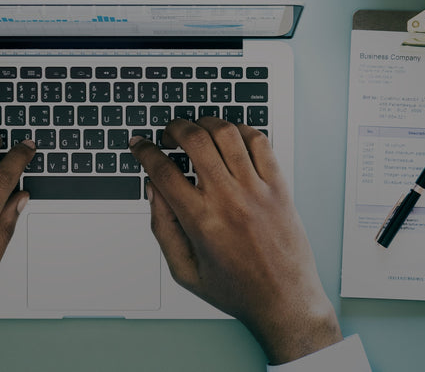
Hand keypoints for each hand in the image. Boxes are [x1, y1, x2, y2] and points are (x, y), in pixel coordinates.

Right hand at [129, 118, 341, 364]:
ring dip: (205, 123)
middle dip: (174, 128)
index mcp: (200, 221)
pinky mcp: (279, 187)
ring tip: (198, 130)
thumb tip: (152, 189)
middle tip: (169, 135)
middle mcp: (228, 199)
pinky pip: (260, 142)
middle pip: (194, 140)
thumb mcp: (184, 271)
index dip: (144, 151)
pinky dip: (241, 130)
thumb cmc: (237, 290)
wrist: (285, 301)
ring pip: (227, 133)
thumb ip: (162, 228)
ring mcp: (257, 190)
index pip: (162, 170)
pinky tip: (231, 138)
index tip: (139, 144)